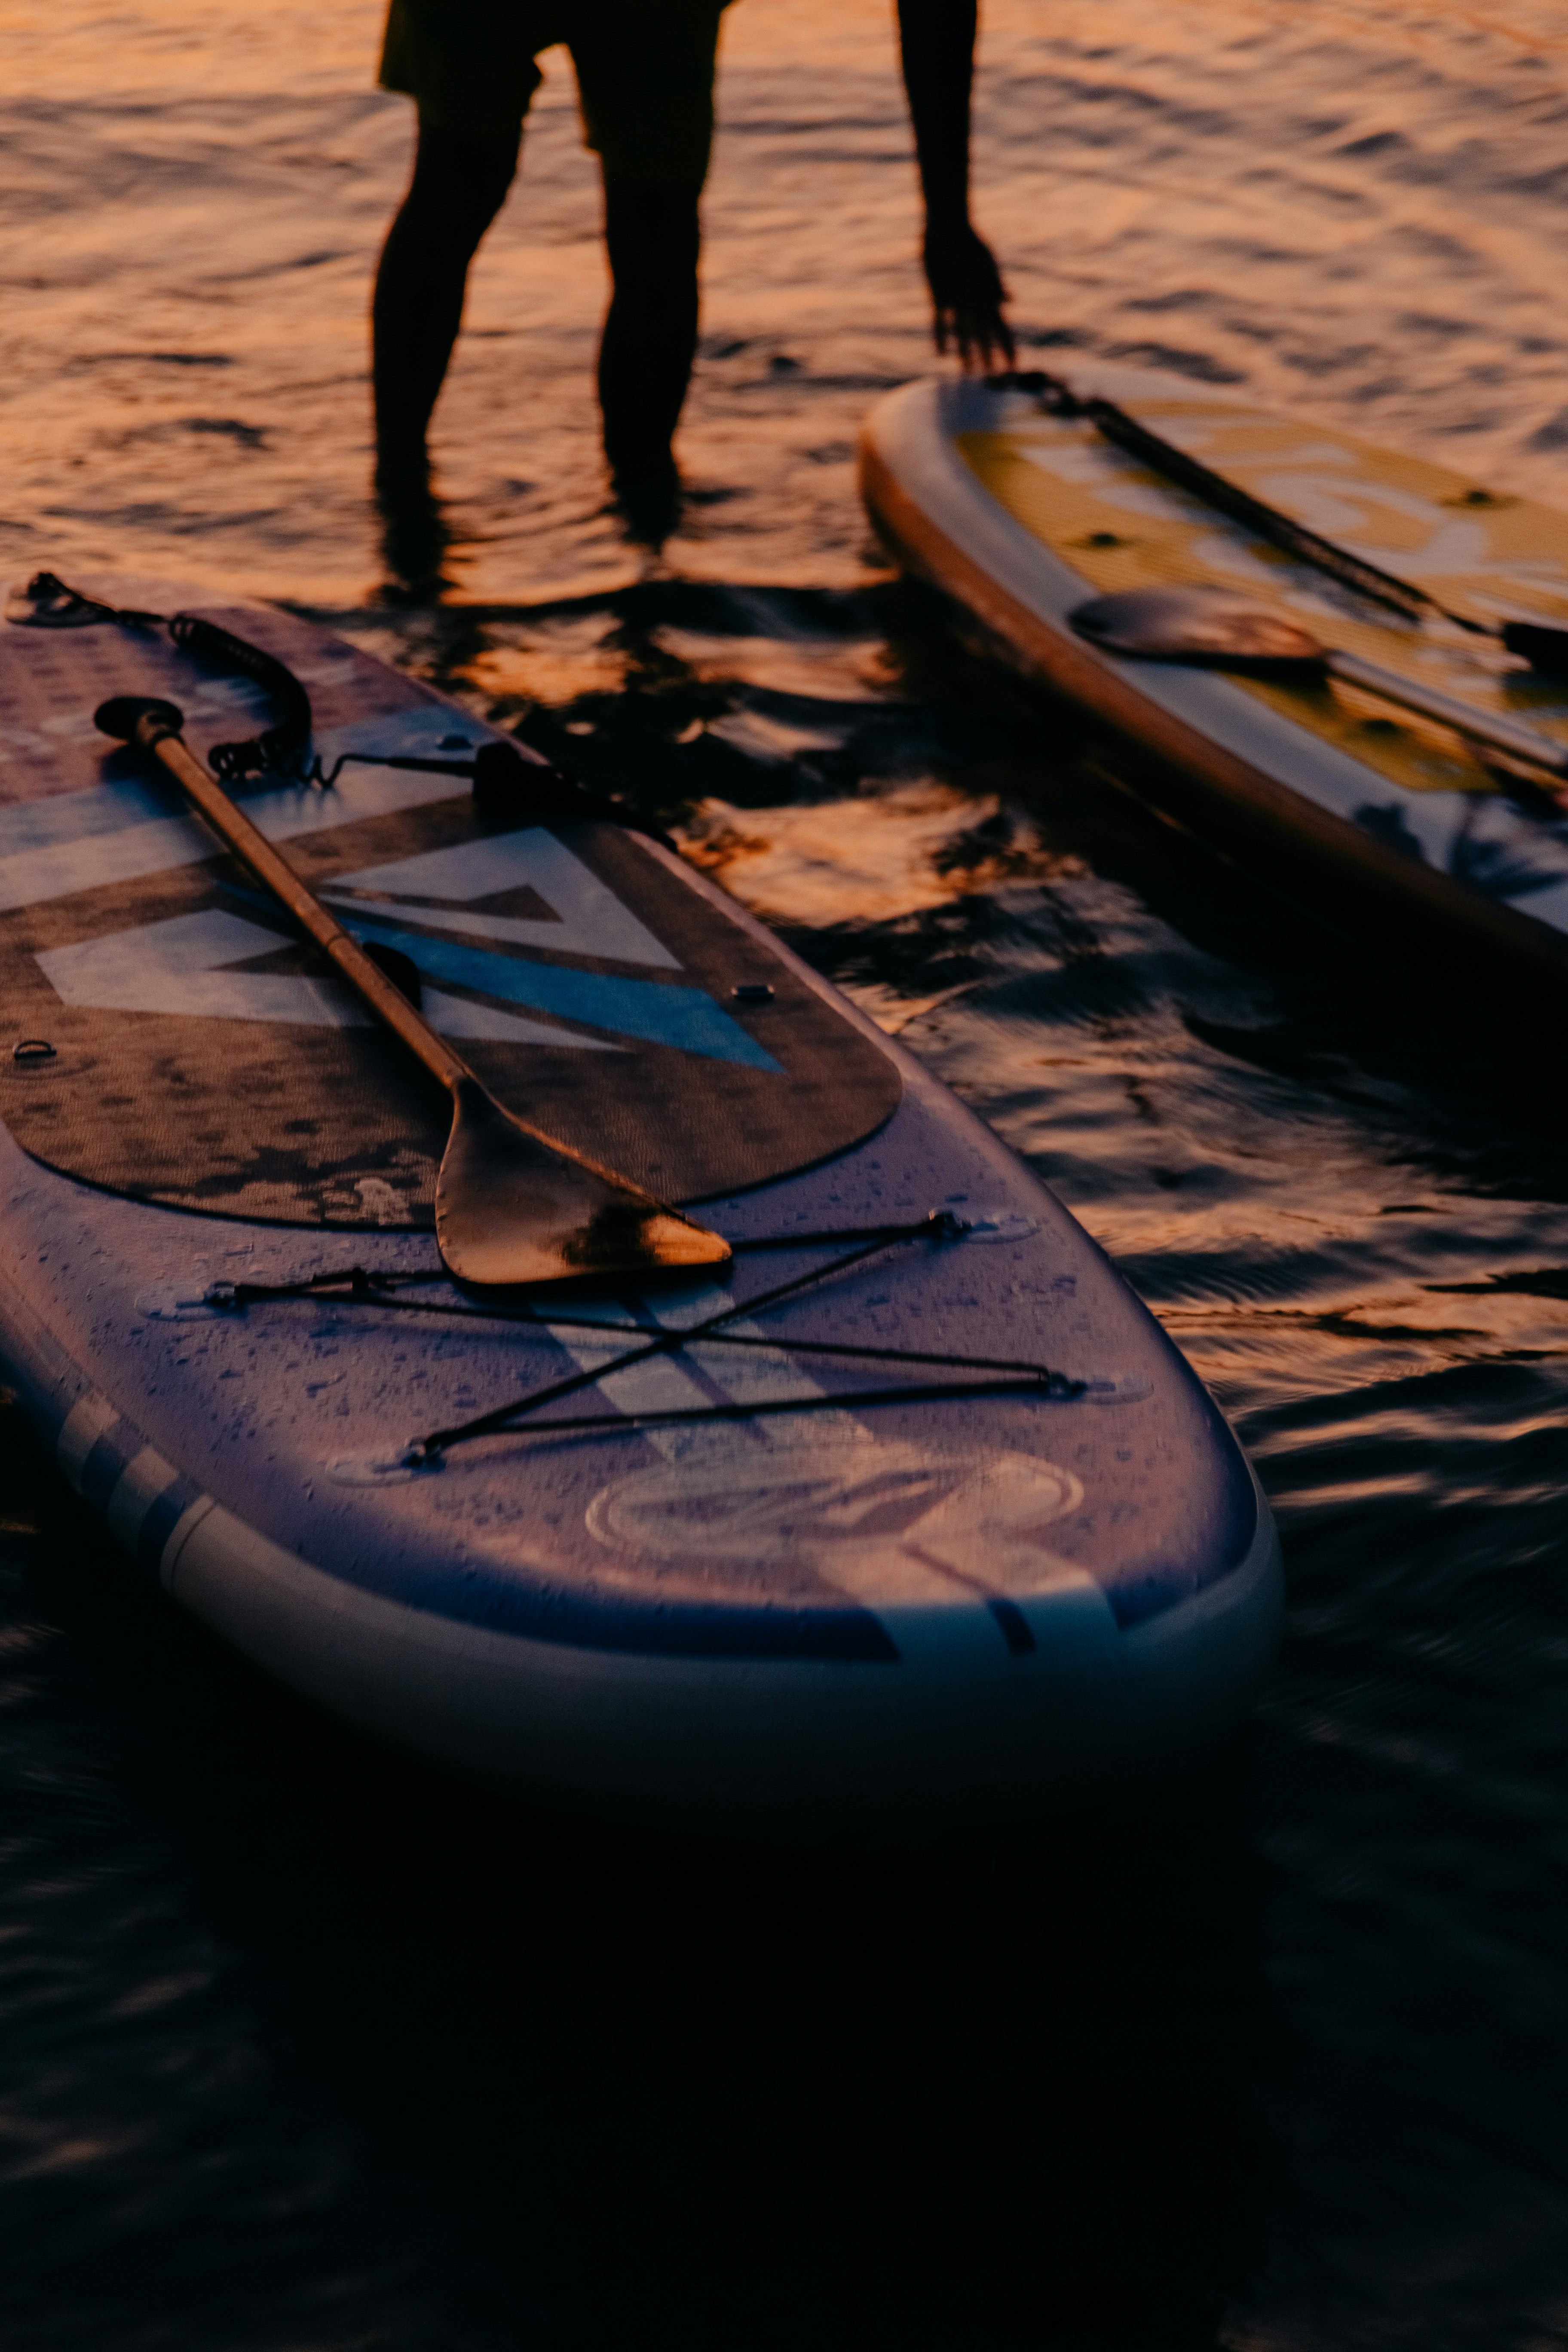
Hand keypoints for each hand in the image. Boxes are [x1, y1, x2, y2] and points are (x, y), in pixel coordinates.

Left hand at [922, 219, 1014, 372]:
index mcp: (989, 296)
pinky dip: (941, 337)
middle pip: (983, 335)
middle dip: (988, 355)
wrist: (947, 231)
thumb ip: (995, 284)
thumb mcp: (986, 264)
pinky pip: (939, 322)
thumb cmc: (971, 244)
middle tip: (991, 377)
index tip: (1014, 365)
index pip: (1002, 328)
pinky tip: (941, 354)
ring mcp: (956, 302)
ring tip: (967, 372)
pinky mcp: (939, 297)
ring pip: (963, 333)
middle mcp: (974, 303)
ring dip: (966, 352)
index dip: (1007, 347)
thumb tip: (1008, 302)